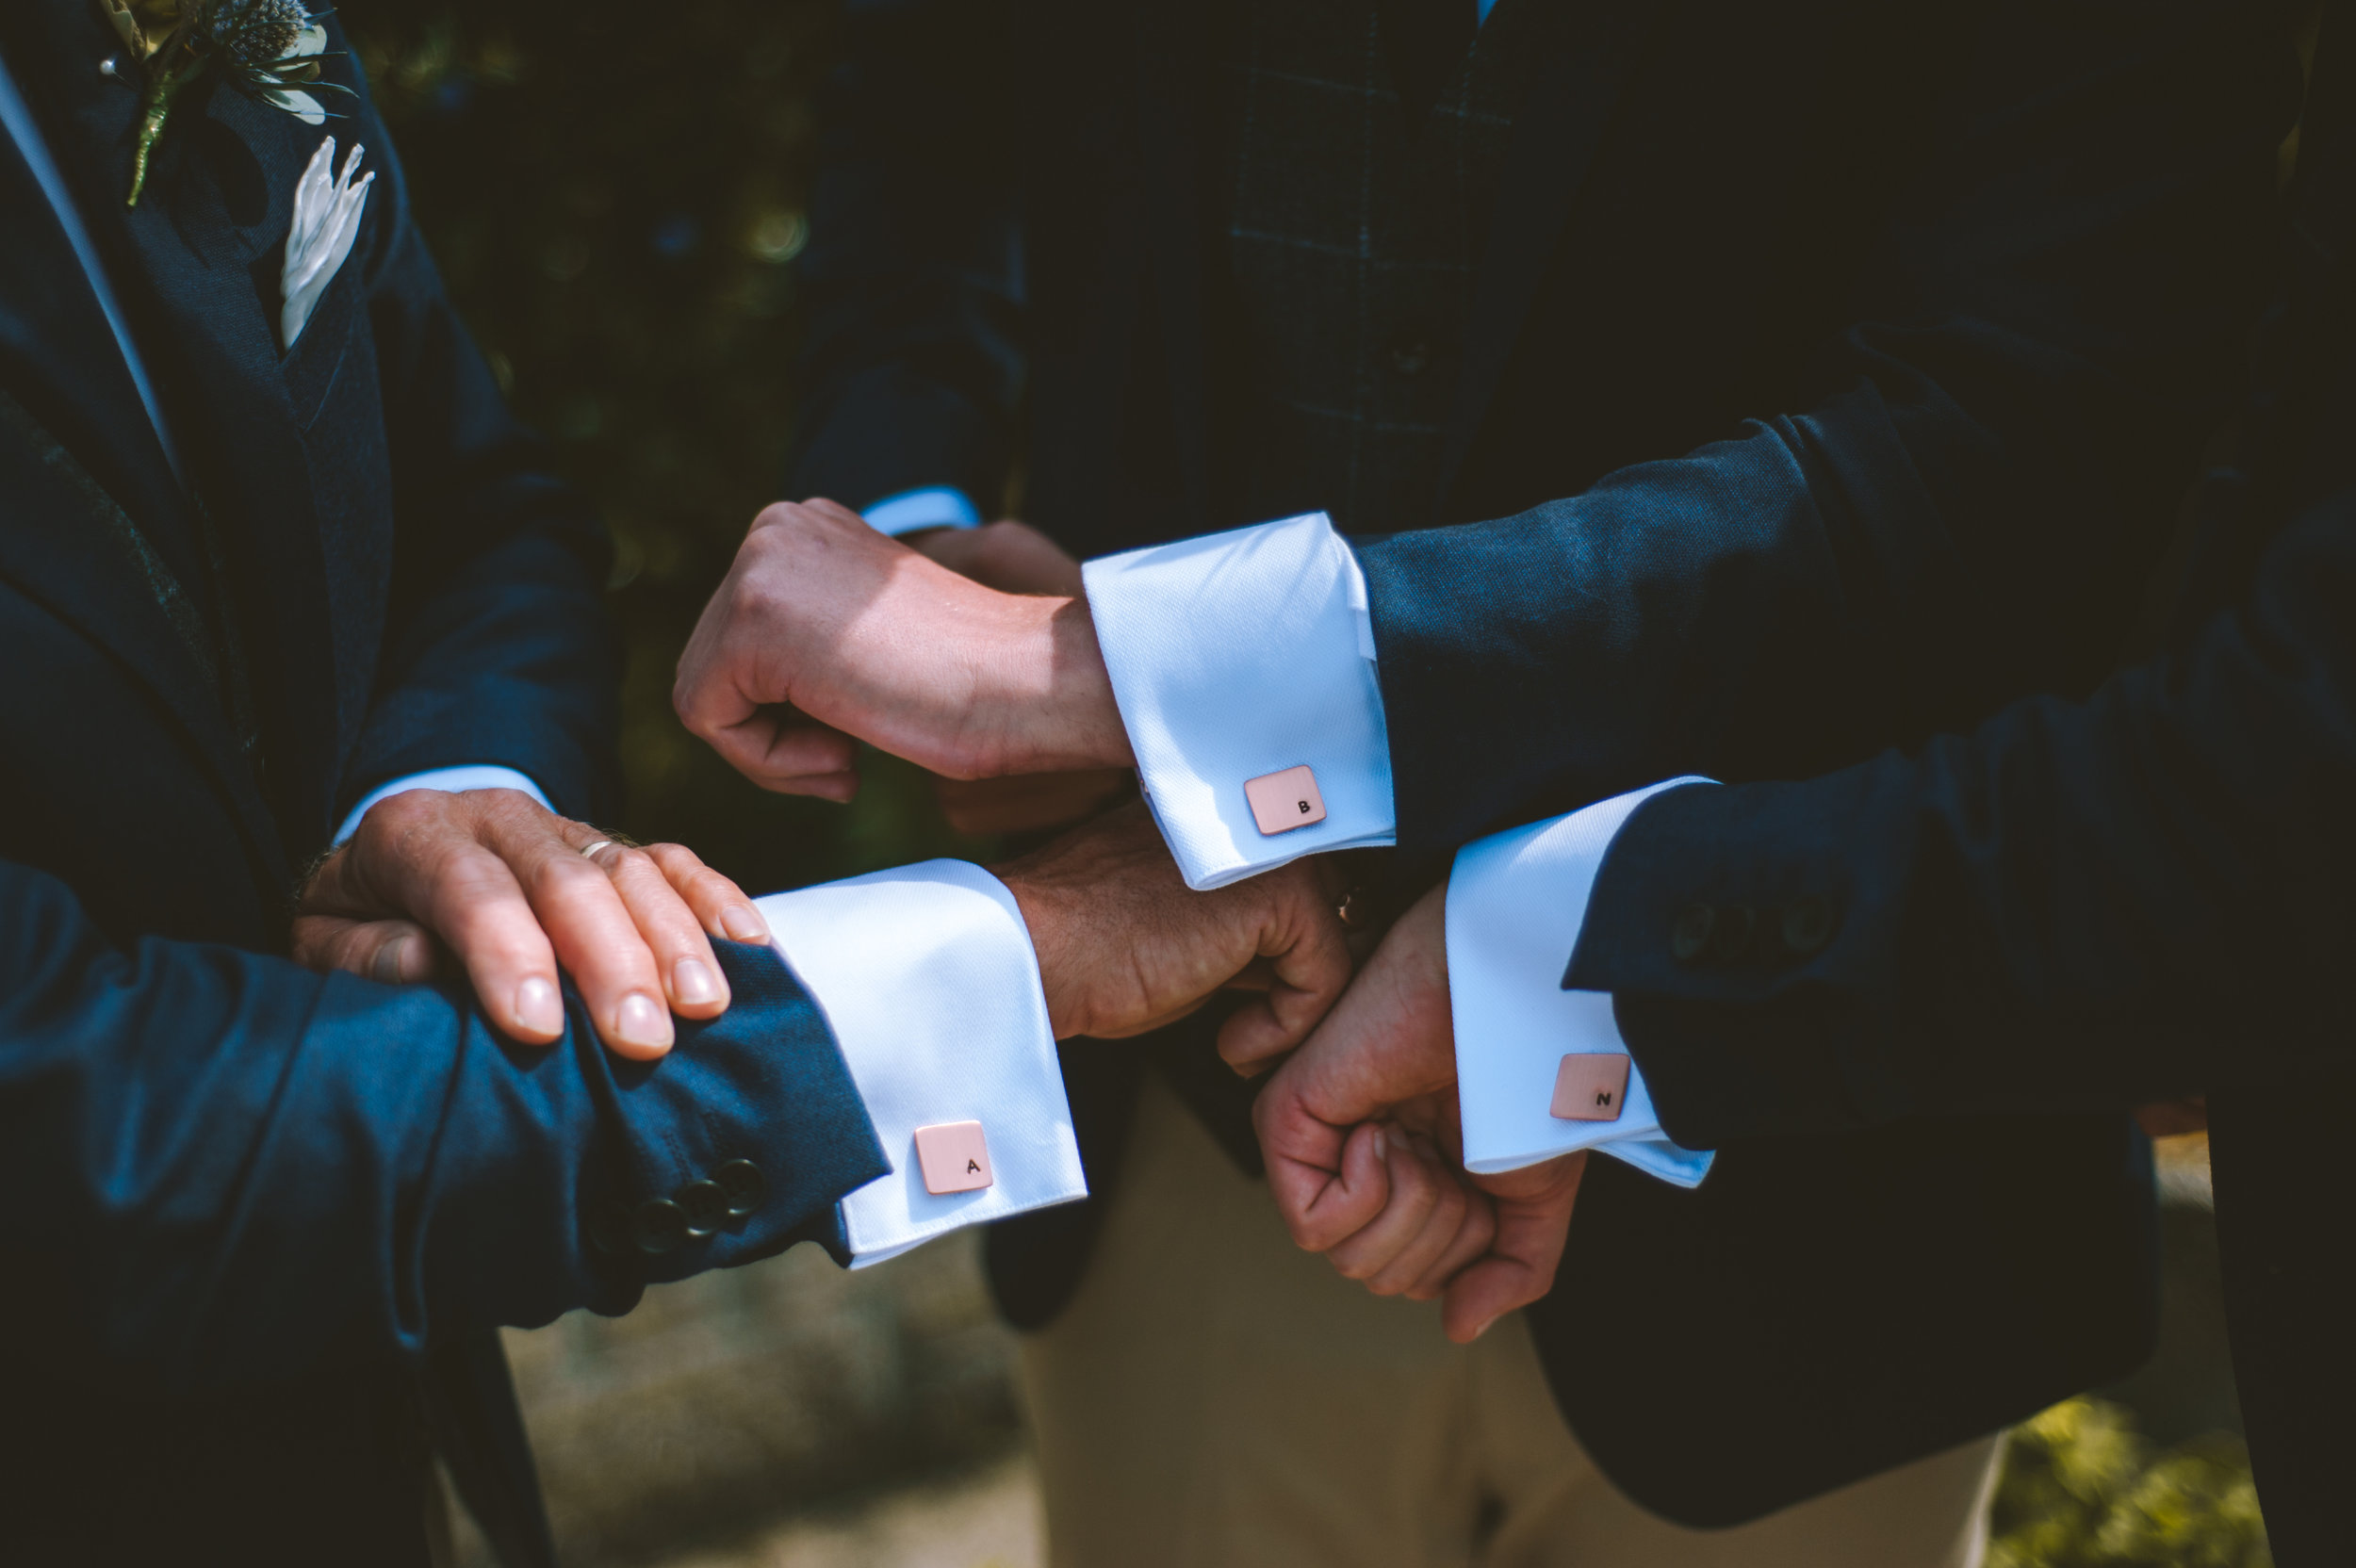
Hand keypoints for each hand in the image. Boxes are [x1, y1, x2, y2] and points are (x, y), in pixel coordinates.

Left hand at [292, 788, 771, 1059]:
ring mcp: (566, 828)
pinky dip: (717, 900)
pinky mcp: (616, 846)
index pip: (468, 888)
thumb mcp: (324, 940)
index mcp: (413, 835)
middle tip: (640, 1038)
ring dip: (675, 940)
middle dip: (610, 961)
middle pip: (566, 879)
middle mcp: (498, 818)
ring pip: (631, 869)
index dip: (505, 954)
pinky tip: (749, 947)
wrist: (396, 864)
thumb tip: (426, 963)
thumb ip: (363, 954)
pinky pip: (676, 861)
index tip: (538, 1028)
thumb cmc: (364, 924)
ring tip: (703, 1006)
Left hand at [674, 499, 1132, 801]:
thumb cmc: (973, 684)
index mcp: (804, 526)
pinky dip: (768, 764)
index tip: (858, 728)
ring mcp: (760, 565)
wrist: (1030, 684)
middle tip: (852, 756)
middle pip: (710, 666)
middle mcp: (774, 527)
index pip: (736, 641)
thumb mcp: (869, 637)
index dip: (787, 712)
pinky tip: (843, 757)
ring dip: (773, 754)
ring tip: (849, 757)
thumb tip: (746, 683)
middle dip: (775, 733)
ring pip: (704, 696)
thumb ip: (808, 637)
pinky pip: (707, 719)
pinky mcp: (754, 619)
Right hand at [995, 800, 1352, 1058]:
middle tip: (1252, 1033)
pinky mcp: (1280, 895)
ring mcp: (1274, 848)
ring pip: (1341, 942)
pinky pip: (1327, 975)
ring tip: (1239, 1042)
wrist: (1031, 951)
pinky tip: (1230, 1043)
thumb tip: (1296, 965)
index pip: (1304, 883)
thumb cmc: (1083, 955)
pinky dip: (1287, 1027)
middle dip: (1303, 983)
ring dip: (1298, 1011)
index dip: (1290, 957)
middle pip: (1339, 908)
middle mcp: (1258, 818)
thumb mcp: (1179, 933)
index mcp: (1227, 816)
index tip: (1248, 1010)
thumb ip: (1240, 930)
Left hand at [1253, 883, 1587, 1342]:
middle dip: (1442, 1231)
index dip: (1468, 1246)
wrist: (1506, 998)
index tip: (1483, 1172)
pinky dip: (1367, 1193)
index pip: (1419, 1278)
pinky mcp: (1286, 1122)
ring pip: (1352, 1260)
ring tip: (1420, 1133)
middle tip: (1452, 1151)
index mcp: (1411, 1177)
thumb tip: (1458, 1326)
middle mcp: (1358, 1164)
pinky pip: (1312, 1225)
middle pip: (1383, 1277)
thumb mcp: (1535, 1192)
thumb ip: (1509, 1268)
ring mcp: (1321, 1143)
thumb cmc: (1524, 1070)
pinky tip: (1385, 1133)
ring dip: (1412, 1207)